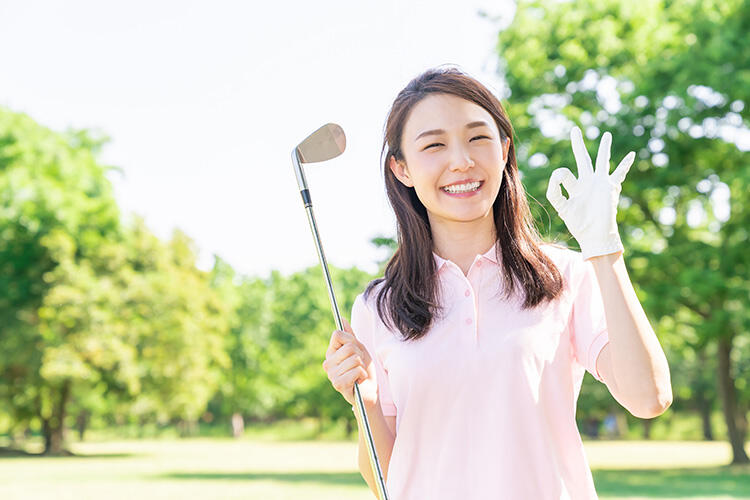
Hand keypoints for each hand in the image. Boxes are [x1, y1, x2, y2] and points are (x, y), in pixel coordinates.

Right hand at [322, 317, 378, 406]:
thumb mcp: (358, 349)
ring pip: (354, 359)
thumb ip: (350, 335)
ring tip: (358, 374)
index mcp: (331, 353)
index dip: (351, 340)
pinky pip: (357, 370)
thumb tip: (342, 319)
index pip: (337, 334)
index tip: (355, 349)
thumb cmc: (363, 369)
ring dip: (362, 366)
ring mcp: (332, 374)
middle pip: (349, 346)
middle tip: (359, 365)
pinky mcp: (338, 384)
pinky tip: (358, 381)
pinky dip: (362, 375)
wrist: (369, 391)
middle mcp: (328, 363)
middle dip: (360, 355)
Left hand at [546, 126, 634, 259]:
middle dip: (578, 144)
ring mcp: (600, 183)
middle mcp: (587, 182)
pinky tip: (631, 155)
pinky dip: (625, 164)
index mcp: (574, 186)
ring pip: (601, 161)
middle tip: (574, 129)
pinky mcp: (610, 187)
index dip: (558, 177)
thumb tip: (557, 173)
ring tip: (606, 135)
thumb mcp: (562, 207)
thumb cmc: (579, 224)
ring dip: (604, 148)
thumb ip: (554, 192)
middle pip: (582, 158)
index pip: (563, 174)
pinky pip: (619, 173)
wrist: (594, 235)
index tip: (558, 181)